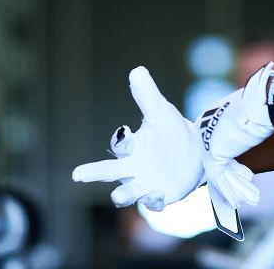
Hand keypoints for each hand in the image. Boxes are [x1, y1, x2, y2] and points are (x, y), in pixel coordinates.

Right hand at [71, 66, 204, 210]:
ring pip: (127, 193)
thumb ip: (148, 95)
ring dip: (122, 195)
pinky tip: (158, 194)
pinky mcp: (160, 196)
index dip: (120, 139)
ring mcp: (145, 183)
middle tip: (77, 174)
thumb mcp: (162, 112)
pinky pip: (153, 203)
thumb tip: (137, 70)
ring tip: (117, 196)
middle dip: (93, 172)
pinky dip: (153, 200)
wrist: (196, 153)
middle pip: (108, 171)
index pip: (119, 145)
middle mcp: (133, 167)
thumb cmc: (171, 131)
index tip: (124, 132)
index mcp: (132, 147)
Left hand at [197, 62, 273, 208]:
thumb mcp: (250, 119)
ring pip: (221, 172)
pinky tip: (238, 202)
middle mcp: (204, 127)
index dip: (233, 166)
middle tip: (238, 196)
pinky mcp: (214, 152)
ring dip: (235, 189)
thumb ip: (245, 130)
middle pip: (217, 161)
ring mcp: (206, 140)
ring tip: (250, 200)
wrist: (264, 101)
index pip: (220, 147)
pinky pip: (221, 177)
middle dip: (231, 182)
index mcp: (210, 117)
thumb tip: (255, 132)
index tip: (246, 176)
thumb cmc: (263, 106)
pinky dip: (231, 191)